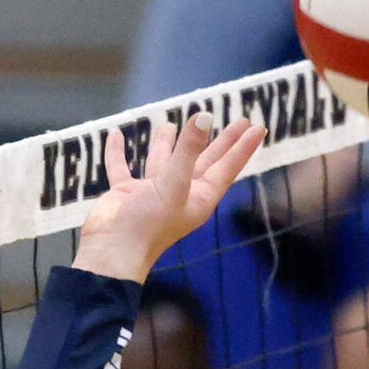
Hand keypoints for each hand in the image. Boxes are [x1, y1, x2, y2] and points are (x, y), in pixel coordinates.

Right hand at [72, 112, 265, 284]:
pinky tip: (116, 136)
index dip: (241, 147)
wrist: (111, 252)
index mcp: (198, 196)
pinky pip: (122, 167)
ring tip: (169, 124)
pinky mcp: (126, 193)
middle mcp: (179, 193)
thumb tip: (204, 116)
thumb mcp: (174, 184)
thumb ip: (188, 150)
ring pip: (162, 161)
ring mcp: (152, 192)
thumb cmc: (149, 223)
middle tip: (238, 121)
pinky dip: (118, 153)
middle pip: (203, 161)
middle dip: (217, 141)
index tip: (257, 127)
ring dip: (166, 144)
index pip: (226, 166)